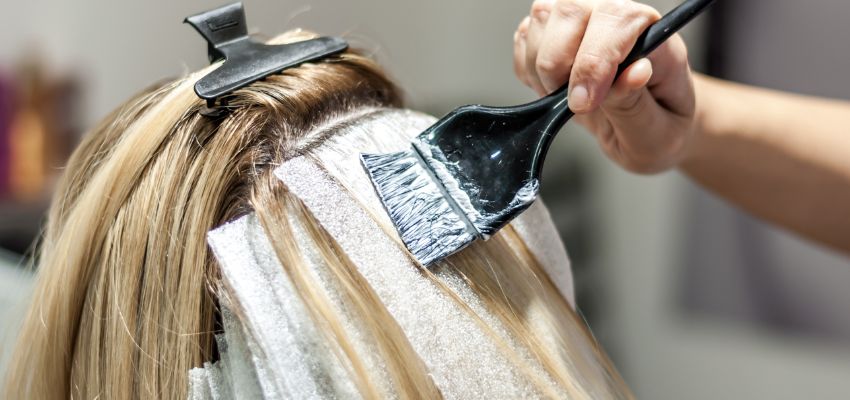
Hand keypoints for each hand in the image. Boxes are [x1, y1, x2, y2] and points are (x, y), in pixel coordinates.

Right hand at [513, 0, 697, 173]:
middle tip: (573, 103)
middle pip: (570, 8)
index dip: (594, 60)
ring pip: (542, 18)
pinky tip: (553, 90)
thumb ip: (637, 104)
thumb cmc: (661, 130)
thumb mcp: (657, 133)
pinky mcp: (554, 34)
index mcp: (653, 36)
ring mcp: (583, 22)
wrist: (651, 132)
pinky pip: (524, 38)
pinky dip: (528, 70)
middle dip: (558, 62)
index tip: (585, 102)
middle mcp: (616, 19)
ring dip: (542, 68)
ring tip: (565, 98)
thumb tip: (630, 74)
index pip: (618, 19)